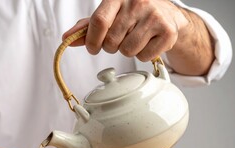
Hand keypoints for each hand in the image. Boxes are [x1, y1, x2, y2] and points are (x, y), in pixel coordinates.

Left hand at [63, 0, 187, 61]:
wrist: (167, 15)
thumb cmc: (133, 15)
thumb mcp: (110, 15)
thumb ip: (88, 27)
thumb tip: (67, 38)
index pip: (99, 22)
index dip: (92, 41)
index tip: (93, 48)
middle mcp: (137, 2)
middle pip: (111, 42)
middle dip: (111, 47)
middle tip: (120, 39)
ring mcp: (154, 16)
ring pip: (127, 51)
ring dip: (127, 51)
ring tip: (135, 39)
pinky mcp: (167, 32)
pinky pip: (144, 56)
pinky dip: (143, 55)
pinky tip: (147, 43)